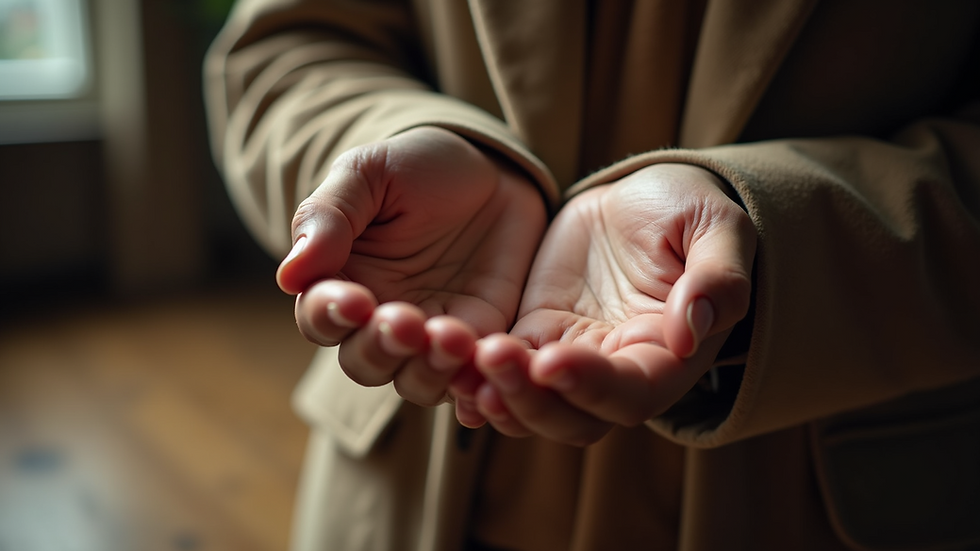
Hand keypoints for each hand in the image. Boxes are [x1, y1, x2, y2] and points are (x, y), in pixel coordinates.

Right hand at [278, 127, 546, 406]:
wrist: (491, 171)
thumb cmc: (416, 168)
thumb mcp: (369, 173)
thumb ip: (329, 216)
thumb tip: (289, 275)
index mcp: (340, 283)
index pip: (320, 318)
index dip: (332, 315)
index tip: (354, 300)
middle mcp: (378, 323)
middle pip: (364, 363)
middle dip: (382, 348)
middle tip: (406, 322)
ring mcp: (431, 337)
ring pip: (416, 382)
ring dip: (429, 368)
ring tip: (452, 337)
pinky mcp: (481, 341)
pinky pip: (473, 377)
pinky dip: (476, 378)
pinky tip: (489, 357)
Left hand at [459, 163, 755, 444]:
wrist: (641, 198)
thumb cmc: (687, 212)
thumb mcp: (715, 229)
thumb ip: (718, 278)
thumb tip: (691, 330)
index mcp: (666, 357)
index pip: (631, 394)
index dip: (591, 385)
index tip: (551, 358)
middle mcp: (616, 372)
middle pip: (574, 419)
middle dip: (531, 400)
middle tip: (493, 358)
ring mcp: (570, 358)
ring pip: (530, 405)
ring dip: (495, 394)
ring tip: (459, 359)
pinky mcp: (532, 335)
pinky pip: (499, 372)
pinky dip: (472, 376)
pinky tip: (442, 356)